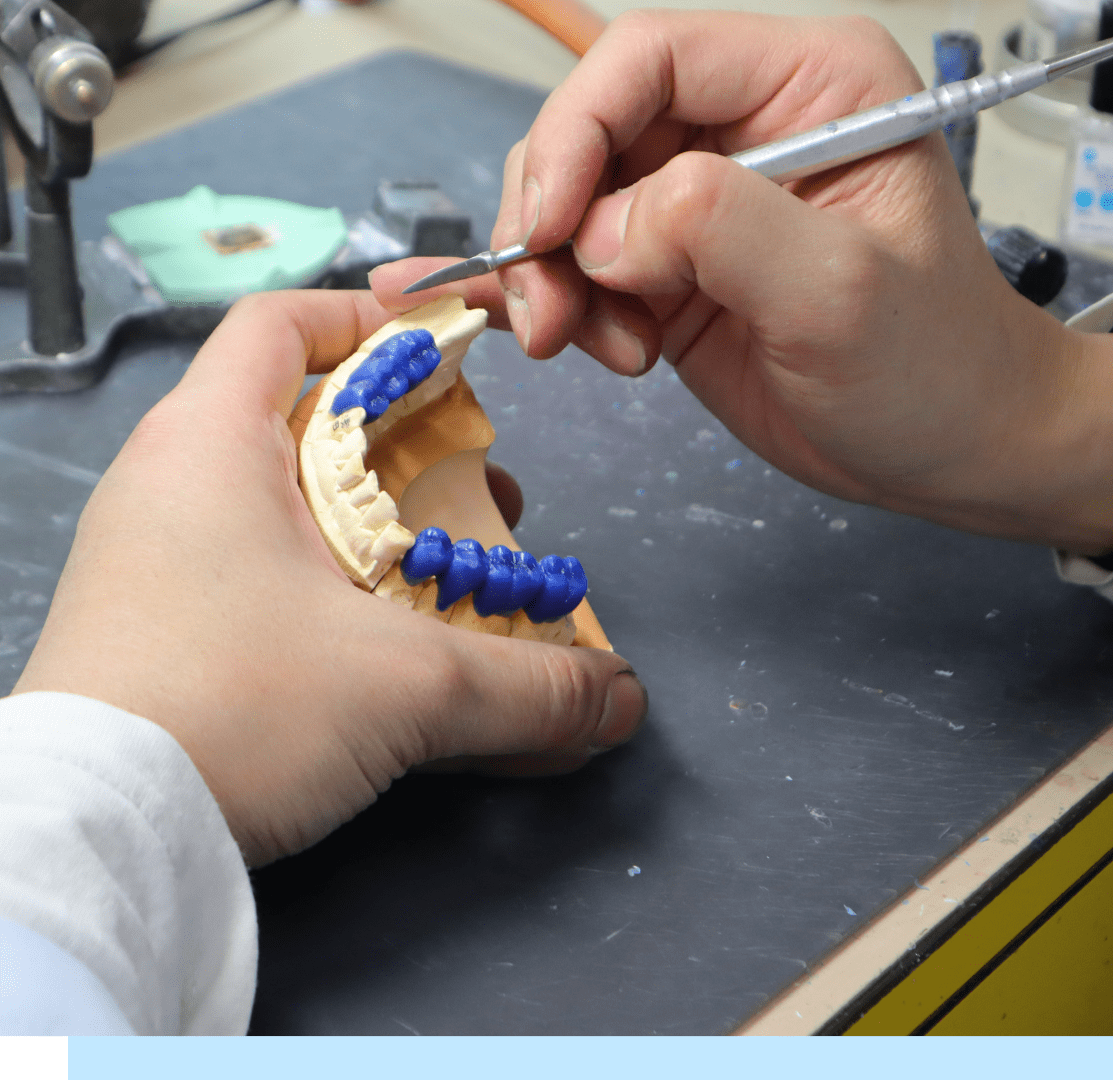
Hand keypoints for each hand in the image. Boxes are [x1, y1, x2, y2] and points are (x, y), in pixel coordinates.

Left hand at [12, 291, 646, 865]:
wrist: (93, 842)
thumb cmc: (226, 709)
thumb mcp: (406, 687)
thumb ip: (530, 685)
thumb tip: (619, 700)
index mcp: (214, 443)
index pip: (287, 323)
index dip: (376, 320)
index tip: (455, 357)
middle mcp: (177, 487)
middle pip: (308, 421)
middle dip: (415, 452)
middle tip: (488, 498)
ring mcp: (162, 563)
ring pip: (295, 510)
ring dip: (386, 532)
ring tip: (456, 578)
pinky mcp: (164, 633)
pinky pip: (269, 581)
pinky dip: (344, 593)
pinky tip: (398, 649)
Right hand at [371, 10, 1112, 555]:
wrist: (953, 447)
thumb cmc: (937, 364)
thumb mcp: (839, 290)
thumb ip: (722, 228)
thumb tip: (607, 224)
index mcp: (812, 86)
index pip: (652, 59)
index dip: (577, 131)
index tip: (551, 227)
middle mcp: (751, 130)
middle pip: (595, 129)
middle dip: (552, 220)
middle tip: (551, 312)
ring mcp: (709, 203)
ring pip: (577, 203)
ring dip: (554, 275)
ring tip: (589, 344)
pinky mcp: (681, 269)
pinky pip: (586, 264)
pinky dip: (561, 301)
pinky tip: (571, 340)